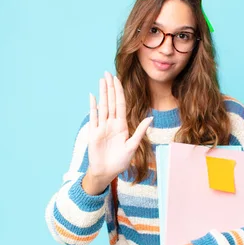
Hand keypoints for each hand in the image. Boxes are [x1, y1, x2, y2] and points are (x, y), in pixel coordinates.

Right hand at [86, 71, 152, 185]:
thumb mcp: (133, 146)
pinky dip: (93, 106)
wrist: (107, 171)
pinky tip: (92, 96)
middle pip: (111, 101)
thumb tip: (150, 117)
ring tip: (101, 80)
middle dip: (110, 87)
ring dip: (102, 93)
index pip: (121, 104)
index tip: (118, 79)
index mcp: (122, 125)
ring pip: (102, 106)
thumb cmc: (120, 161)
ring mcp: (102, 127)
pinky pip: (93, 116)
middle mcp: (112, 123)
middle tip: (107, 73)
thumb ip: (140, 131)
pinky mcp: (94, 132)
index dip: (119, 91)